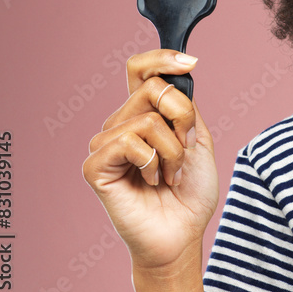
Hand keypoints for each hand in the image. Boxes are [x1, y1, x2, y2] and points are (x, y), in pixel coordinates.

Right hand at [83, 49, 218, 270]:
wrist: (183, 232)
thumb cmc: (191, 191)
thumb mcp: (197, 139)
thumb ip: (185, 106)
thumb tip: (177, 73)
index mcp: (144, 114)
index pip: (140, 70)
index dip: (161, 58)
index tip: (190, 62)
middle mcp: (120, 124)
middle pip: (152, 89)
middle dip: (183, 120)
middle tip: (185, 151)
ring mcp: (105, 145)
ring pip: (147, 119)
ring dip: (173, 150)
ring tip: (170, 174)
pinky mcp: (95, 166)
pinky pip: (129, 141)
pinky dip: (153, 162)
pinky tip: (152, 181)